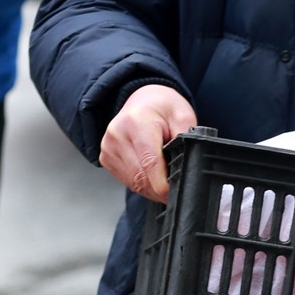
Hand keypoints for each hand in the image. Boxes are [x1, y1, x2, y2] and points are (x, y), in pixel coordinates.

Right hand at [100, 84, 196, 203]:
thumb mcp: (182, 116)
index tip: (174, 194)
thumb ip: (185, 140)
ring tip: (166, 183)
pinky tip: (152, 177)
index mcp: (136, 122)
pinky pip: (126, 180)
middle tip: (176, 192)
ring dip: (151, 189)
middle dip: (159, 190)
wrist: (142, 100)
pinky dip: (141, 184)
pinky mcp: (105, 157)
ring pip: (133, 182)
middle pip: (140, 176)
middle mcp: (117, 135)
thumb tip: (188, 167)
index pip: (149, 162)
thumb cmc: (163, 107)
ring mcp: (108, 147)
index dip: (162, 184)